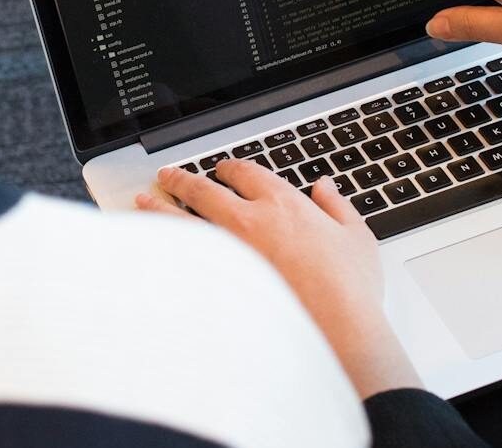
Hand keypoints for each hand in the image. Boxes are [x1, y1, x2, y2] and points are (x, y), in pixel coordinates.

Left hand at [137, 161, 421, 397]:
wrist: (336, 332)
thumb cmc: (348, 289)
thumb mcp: (356, 238)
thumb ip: (337, 206)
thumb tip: (324, 188)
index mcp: (282, 204)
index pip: (246, 173)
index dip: (230, 168)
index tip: (222, 170)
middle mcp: (248, 221)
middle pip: (203, 190)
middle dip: (182, 179)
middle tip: (168, 176)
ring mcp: (227, 253)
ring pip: (182, 220)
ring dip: (160, 207)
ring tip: (145, 201)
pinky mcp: (216, 284)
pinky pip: (181, 258)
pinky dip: (164, 248)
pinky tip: (153, 247)